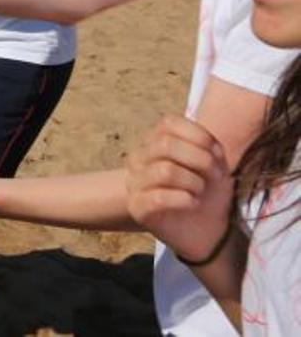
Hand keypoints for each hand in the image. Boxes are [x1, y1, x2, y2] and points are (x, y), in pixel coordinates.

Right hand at [127, 116, 233, 261]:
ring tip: (201, 192)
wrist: (209, 230)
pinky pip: (158, 198)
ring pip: (164, 171)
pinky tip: (193, 203)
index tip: (219, 156)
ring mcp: (134, 183)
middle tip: (216, 176)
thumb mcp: (216, 163)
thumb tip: (207, 146)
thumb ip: (208, 147)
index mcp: (154, 142)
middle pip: (165, 144)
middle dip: (200, 160)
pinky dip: (184, 199)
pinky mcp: (136, 208)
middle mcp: (138, 159)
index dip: (199, 136)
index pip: (169, 124)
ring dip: (193, 182)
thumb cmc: (210, 192)